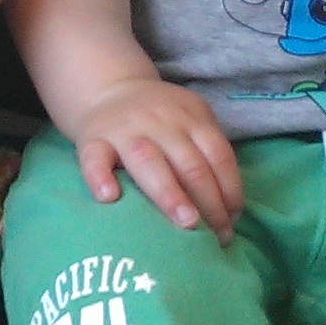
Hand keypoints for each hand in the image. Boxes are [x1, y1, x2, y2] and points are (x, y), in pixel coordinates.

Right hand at [65, 77, 242, 244]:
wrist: (108, 88)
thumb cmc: (158, 119)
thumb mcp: (189, 120)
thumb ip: (207, 153)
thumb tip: (229, 210)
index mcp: (190, 117)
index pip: (218, 155)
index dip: (230, 190)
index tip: (233, 222)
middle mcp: (160, 122)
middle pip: (190, 164)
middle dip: (209, 201)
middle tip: (219, 236)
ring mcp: (125, 130)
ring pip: (148, 162)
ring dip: (170, 195)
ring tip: (186, 223)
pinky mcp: (92, 140)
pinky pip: (94, 158)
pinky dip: (100, 177)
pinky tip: (109, 197)